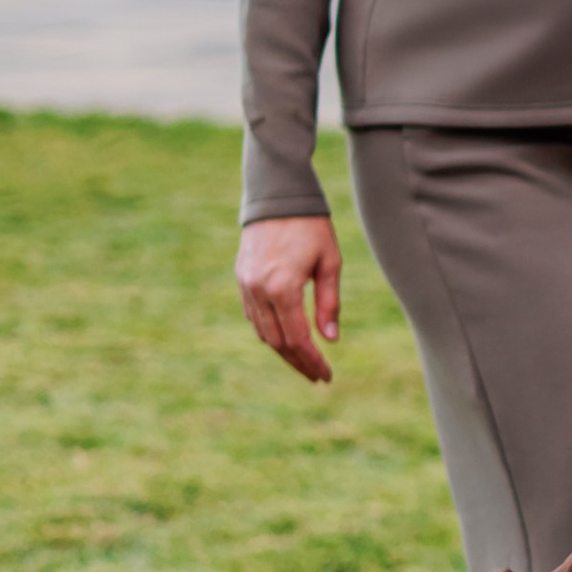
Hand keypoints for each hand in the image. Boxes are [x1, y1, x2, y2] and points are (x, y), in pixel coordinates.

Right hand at [238, 216, 342, 385]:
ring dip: (283, 350)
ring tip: (304, 361)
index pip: (298, 338)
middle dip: (298, 362)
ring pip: (263, 332)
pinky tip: (286, 337)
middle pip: (278, 342)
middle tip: (317, 376)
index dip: (312, 361)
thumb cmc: (311, 225)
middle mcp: (259, 290)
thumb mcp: (329, 262)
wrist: (276, 195)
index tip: (326, 376)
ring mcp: (246, 285)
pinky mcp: (242, 278)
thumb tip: (329, 339)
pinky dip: (269, 331)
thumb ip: (329, 303)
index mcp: (283, 288)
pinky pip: (253, 316)